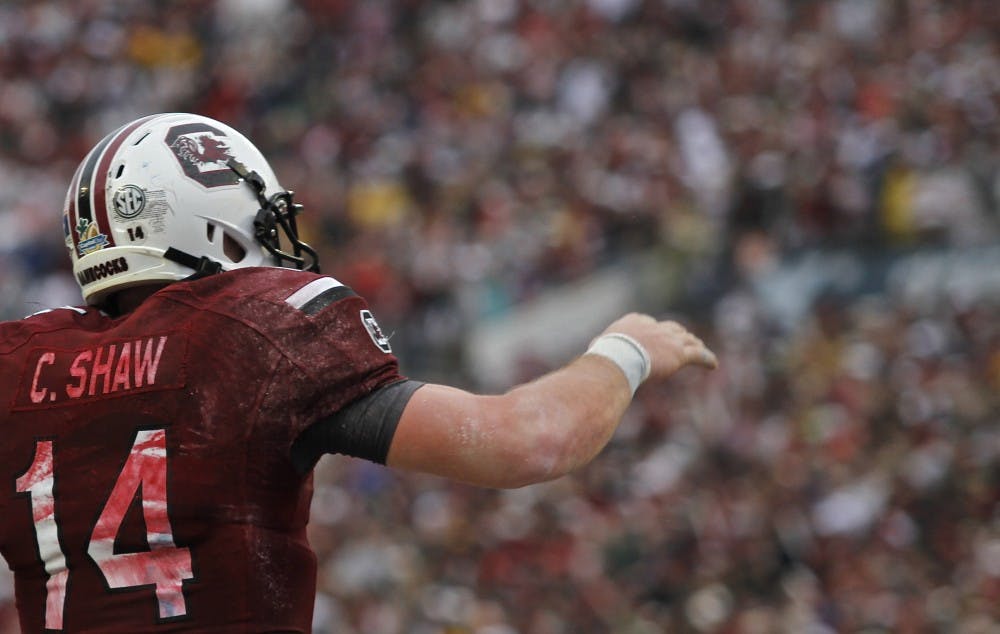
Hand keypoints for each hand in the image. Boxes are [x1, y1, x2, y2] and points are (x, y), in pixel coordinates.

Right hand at [599, 313, 717, 379]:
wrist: (619, 358)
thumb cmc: (605, 354)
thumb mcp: (599, 345)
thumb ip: (600, 344)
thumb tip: (592, 348)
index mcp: (635, 321)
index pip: (648, 323)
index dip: (654, 331)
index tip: (655, 336)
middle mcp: (654, 326)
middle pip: (671, 328)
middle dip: (677, 333)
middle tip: (682, 339)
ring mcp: (669, 339)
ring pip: (687, 340)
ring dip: (694, 344)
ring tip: (699, 347)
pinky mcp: (680, 353)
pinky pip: (699, 354)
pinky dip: (707, 359)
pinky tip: (713, 365)